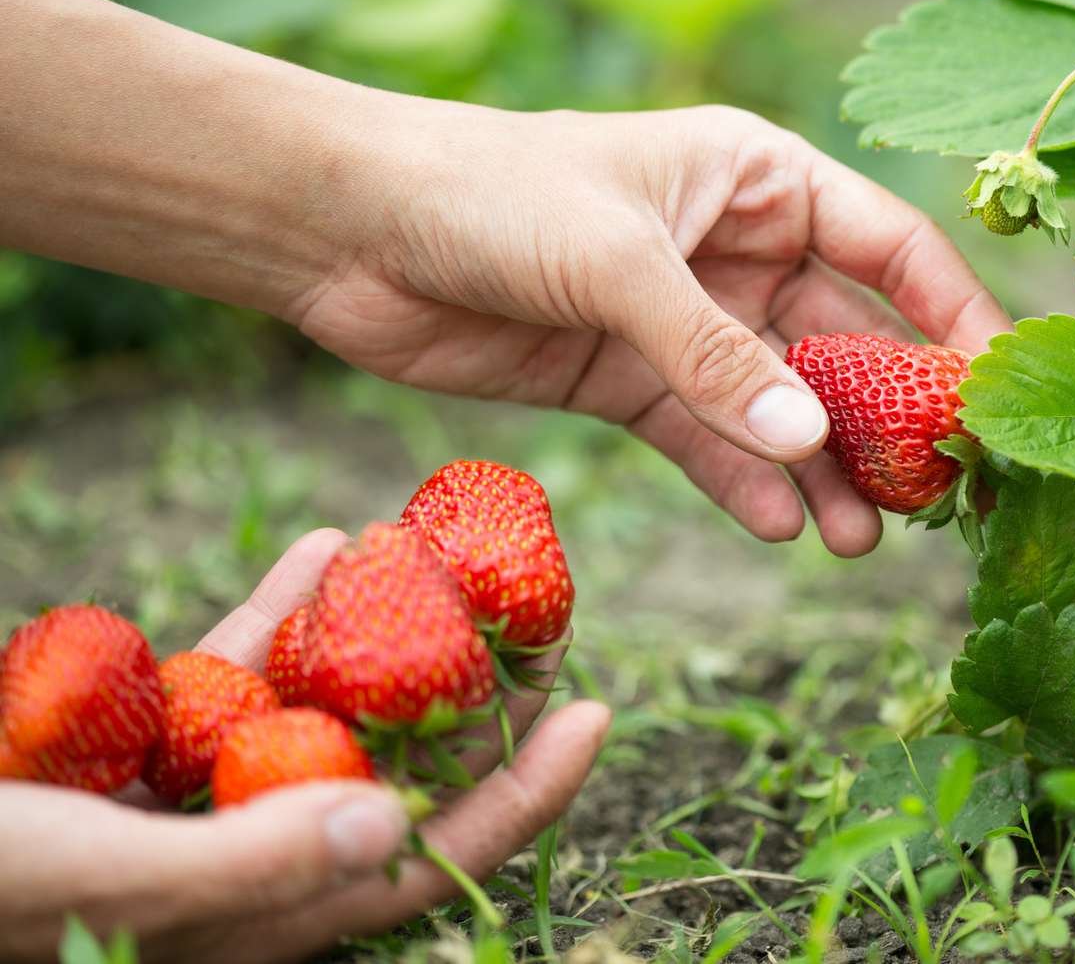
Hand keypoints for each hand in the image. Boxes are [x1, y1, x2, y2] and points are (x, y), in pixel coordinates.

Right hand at [0, 530, 610, 963]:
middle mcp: (240, 863)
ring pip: (317, 714)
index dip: (520, 797)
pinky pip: (226, 677)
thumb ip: (239, 870)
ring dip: (380, 639)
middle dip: (467, 700)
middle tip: (538, 614)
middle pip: (391, 777)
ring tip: (443, 562)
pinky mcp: (130, 747)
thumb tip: (390, 830)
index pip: (422, 864)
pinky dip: (272, 616)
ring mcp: (190, 800)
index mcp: (254, 920)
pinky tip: (323, 547)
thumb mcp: (86, 876)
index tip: (595, 709)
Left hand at [293, 104, 1012, 556]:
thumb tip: (813, 447)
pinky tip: (785, 529)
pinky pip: (709, 440)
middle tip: (938, 496)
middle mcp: (738, 249)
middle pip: (847, 341)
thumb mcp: (618, 261)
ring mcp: (686, 321)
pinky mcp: (631, 381)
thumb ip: (714, 354)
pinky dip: (746, 483)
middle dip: (891, 419)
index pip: (891, 248)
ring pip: (782, 406)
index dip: (954, 318)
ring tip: (864, 538)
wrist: (348, 230)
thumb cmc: (489, 195)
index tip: (998, 394)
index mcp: (758, 179)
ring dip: (826, 471)